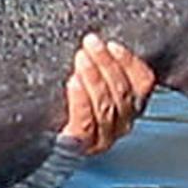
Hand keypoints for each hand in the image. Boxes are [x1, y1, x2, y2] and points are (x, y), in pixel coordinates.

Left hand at [62, 33, 155, 154]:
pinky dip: (81, 100)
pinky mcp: (83, 145)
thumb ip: (101, 67)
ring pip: (106, 105)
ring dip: (94, 77)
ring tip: (81, 58)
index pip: (144, 83)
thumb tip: (98, 43)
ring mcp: (104, 137)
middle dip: (106, 64)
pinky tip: (74, 82)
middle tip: (91, 44)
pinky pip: (86, 122)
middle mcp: (122, 123)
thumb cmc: (69, 106)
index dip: (130, 62)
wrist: (44, 141)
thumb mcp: (90, 82)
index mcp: (131, 105)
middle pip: (122, 92)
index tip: (112, 46)